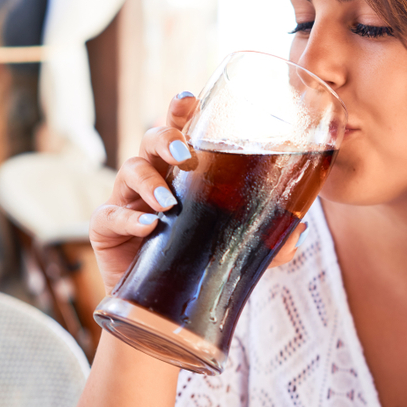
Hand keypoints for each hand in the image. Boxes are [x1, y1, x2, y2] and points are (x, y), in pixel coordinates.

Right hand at [89, 91, 309, 293]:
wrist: (159, 307)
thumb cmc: (195, 262)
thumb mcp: (234, 248)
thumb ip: (267, 240)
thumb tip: (301, 230)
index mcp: (182, 173)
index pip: (181, 131)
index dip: (181, 110)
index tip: (190, 99)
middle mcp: (153, 177)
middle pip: (152, 139)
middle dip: (166, 138)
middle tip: (185, 153)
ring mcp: (126, 199)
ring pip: (130, 170)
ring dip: (150, 182)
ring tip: (169, 203)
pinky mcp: (106, 228)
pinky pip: (111, 215)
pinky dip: (129, 218)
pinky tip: (148, 226)